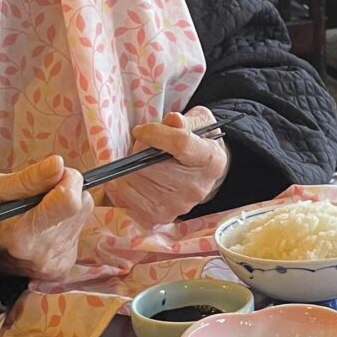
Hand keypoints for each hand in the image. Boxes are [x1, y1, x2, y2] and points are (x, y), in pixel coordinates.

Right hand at [0, 155, 93, 279]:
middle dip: (65, 190)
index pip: (70, 202)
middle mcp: (42, 253)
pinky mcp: (61, 269)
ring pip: (81, 217)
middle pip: (80, 206)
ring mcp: (54, 265)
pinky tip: (41, 227)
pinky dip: (63, 223)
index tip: (53, 174)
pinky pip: (76, 232)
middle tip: (38, 193)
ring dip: (64, 208)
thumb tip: (59, 164)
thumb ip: (29, 178)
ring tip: (36, 212)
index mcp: (23, 233)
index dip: (68, 180)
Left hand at [107, 106, 228, 226]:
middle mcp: (196, 187)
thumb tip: (172, 120)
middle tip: (142, 145)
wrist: (202, 173)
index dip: (155, 134)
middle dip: (139, 150)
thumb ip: (185, 120)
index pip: (181, 144)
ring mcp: (178, 205)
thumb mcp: (198, 123)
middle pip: (152, 165)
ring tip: (142, 162)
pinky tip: (137, 177)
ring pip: (135, 180)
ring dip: (130, 167)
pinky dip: (126, 184)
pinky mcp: (160, 216)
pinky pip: (128, 197)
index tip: (140, 129)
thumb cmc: (197, 142)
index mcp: (210, 160)